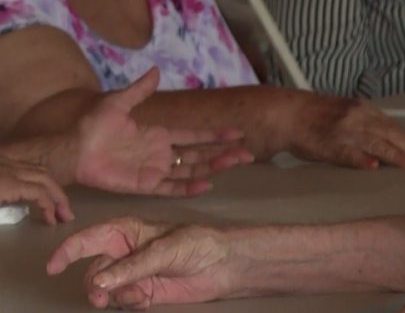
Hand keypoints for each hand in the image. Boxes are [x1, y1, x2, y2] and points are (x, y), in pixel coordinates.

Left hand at [0, 157, 71, 224]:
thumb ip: (6, 214)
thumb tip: (22, 217)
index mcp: (5, 184)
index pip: (39, 192)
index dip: (50, 207)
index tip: (52, 222)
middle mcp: (8, 168)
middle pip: (45, 177)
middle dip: (59, 195)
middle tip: (66, 212)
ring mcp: (4, 161)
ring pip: (37, 168)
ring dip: (51, 184)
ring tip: (56, 199)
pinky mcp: (0, 159)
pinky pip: (24, 164)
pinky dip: (37, 175)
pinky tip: (35, 186)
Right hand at [47, 217, 235, 308]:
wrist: (224, 265)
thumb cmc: (198, 242)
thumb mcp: (166, 248)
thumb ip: (133, 265)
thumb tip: (99, 281)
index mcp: (127, 230)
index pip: (90, 238)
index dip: (69, 250)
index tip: (53, 266)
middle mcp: (125, 252)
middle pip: (93, 270)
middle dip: (94, 284)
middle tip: (102, 296)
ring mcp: (132, 274)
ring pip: (105, 289)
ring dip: (113, 295)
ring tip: (136, 295)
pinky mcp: (143, 292)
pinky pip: (122, 301)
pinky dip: (128, 302)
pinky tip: (145, 298)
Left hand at [73, 68, 254, 196]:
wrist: (73, 150)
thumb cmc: (93, 126)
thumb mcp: (118, 103)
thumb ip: (139, 90)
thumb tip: (156, 70)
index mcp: (160, 135)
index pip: (195, 136)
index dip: (216, 135)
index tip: (238, 133)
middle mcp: (162, 154)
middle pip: (201, 155)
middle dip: (224, 154)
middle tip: (248, 153)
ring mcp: (155, 171)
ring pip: (192, 170)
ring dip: (214, 167)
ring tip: (236, 163)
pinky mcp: (144, 185)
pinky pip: (171, 188)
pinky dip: (189, 187)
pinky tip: (208, 184)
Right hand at [276, 92, 404, 168]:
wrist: (288, 113)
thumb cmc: (315, 114)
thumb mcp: (344, 110)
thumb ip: (363, 121)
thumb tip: (384, 137)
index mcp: (360, 108)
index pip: (389, 124)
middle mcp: (356, 117)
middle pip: (388, 133)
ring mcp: (344, 131)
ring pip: (374, 143)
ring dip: (393, 155)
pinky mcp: (330, 144)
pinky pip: (349, 153)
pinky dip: (362, 159)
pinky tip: (374, 166)